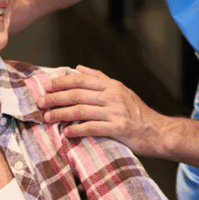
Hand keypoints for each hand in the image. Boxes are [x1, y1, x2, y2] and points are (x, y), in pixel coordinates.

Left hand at [37, 65, 164, 156]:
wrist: (158, 131)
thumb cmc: (137, 112)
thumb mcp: (120, 89)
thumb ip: (99, 78)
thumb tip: (79, 67)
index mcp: (111, 86)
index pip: (81, 80)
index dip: (61, 82)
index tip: (45, 86)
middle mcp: (112, 97)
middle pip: (77, 94)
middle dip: (55, 98)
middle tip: (39, 102)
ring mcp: (115, 113)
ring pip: (81, 110)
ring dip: (61, 114)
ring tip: (47, 118)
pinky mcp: (118, 129)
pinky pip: (93, 128)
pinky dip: (77, 129)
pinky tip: (66, 132)